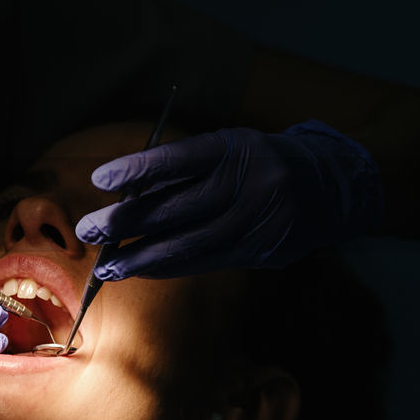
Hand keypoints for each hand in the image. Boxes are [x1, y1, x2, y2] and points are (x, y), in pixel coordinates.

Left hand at [75, 121, 382, 278]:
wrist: (330, 184)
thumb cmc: (259, 162)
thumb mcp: (227, 149)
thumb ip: (182, 169)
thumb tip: (127, 194)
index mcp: (234, 148)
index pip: (179, 158)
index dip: (138, 168)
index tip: (100, 178)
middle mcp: (248, 183)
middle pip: (178, 206)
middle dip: (128, 222)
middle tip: (89, 231)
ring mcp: (257, 220)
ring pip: (190, 243)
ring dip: (143, 258)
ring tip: (108, 267)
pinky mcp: (263, 250)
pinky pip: (208, 261)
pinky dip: (172, 267)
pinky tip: (143, 271)